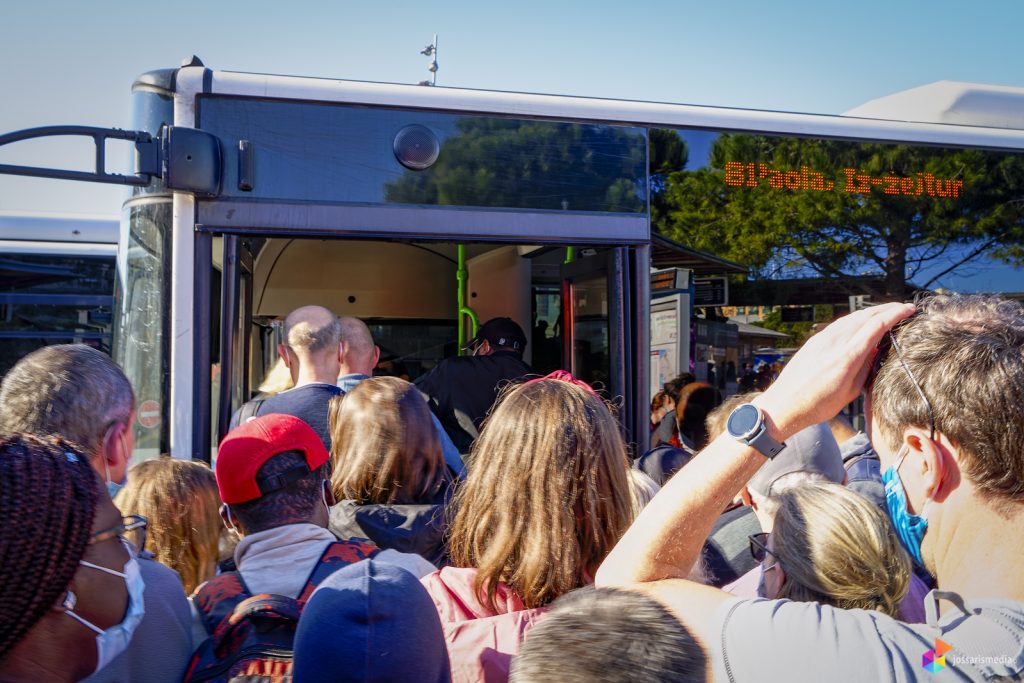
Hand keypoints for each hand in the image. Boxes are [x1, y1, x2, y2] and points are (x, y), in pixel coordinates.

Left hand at [754, 302, 915, 438]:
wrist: (784, 403)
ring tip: (887, 312)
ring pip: (852, 317)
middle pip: (865, 315)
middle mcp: (835, 342)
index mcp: (847, 356)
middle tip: (904, 307)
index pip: (876, 325)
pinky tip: (861, 321)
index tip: (910, 309)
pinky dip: (855, 318)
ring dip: (872, 311)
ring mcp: (822, 339)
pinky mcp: (814, 340)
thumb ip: (865, 368)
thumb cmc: (818, 405)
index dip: (896, 314)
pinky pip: (839, 323)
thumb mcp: (850, 391)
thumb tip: (876, 349)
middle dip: (887, 308)